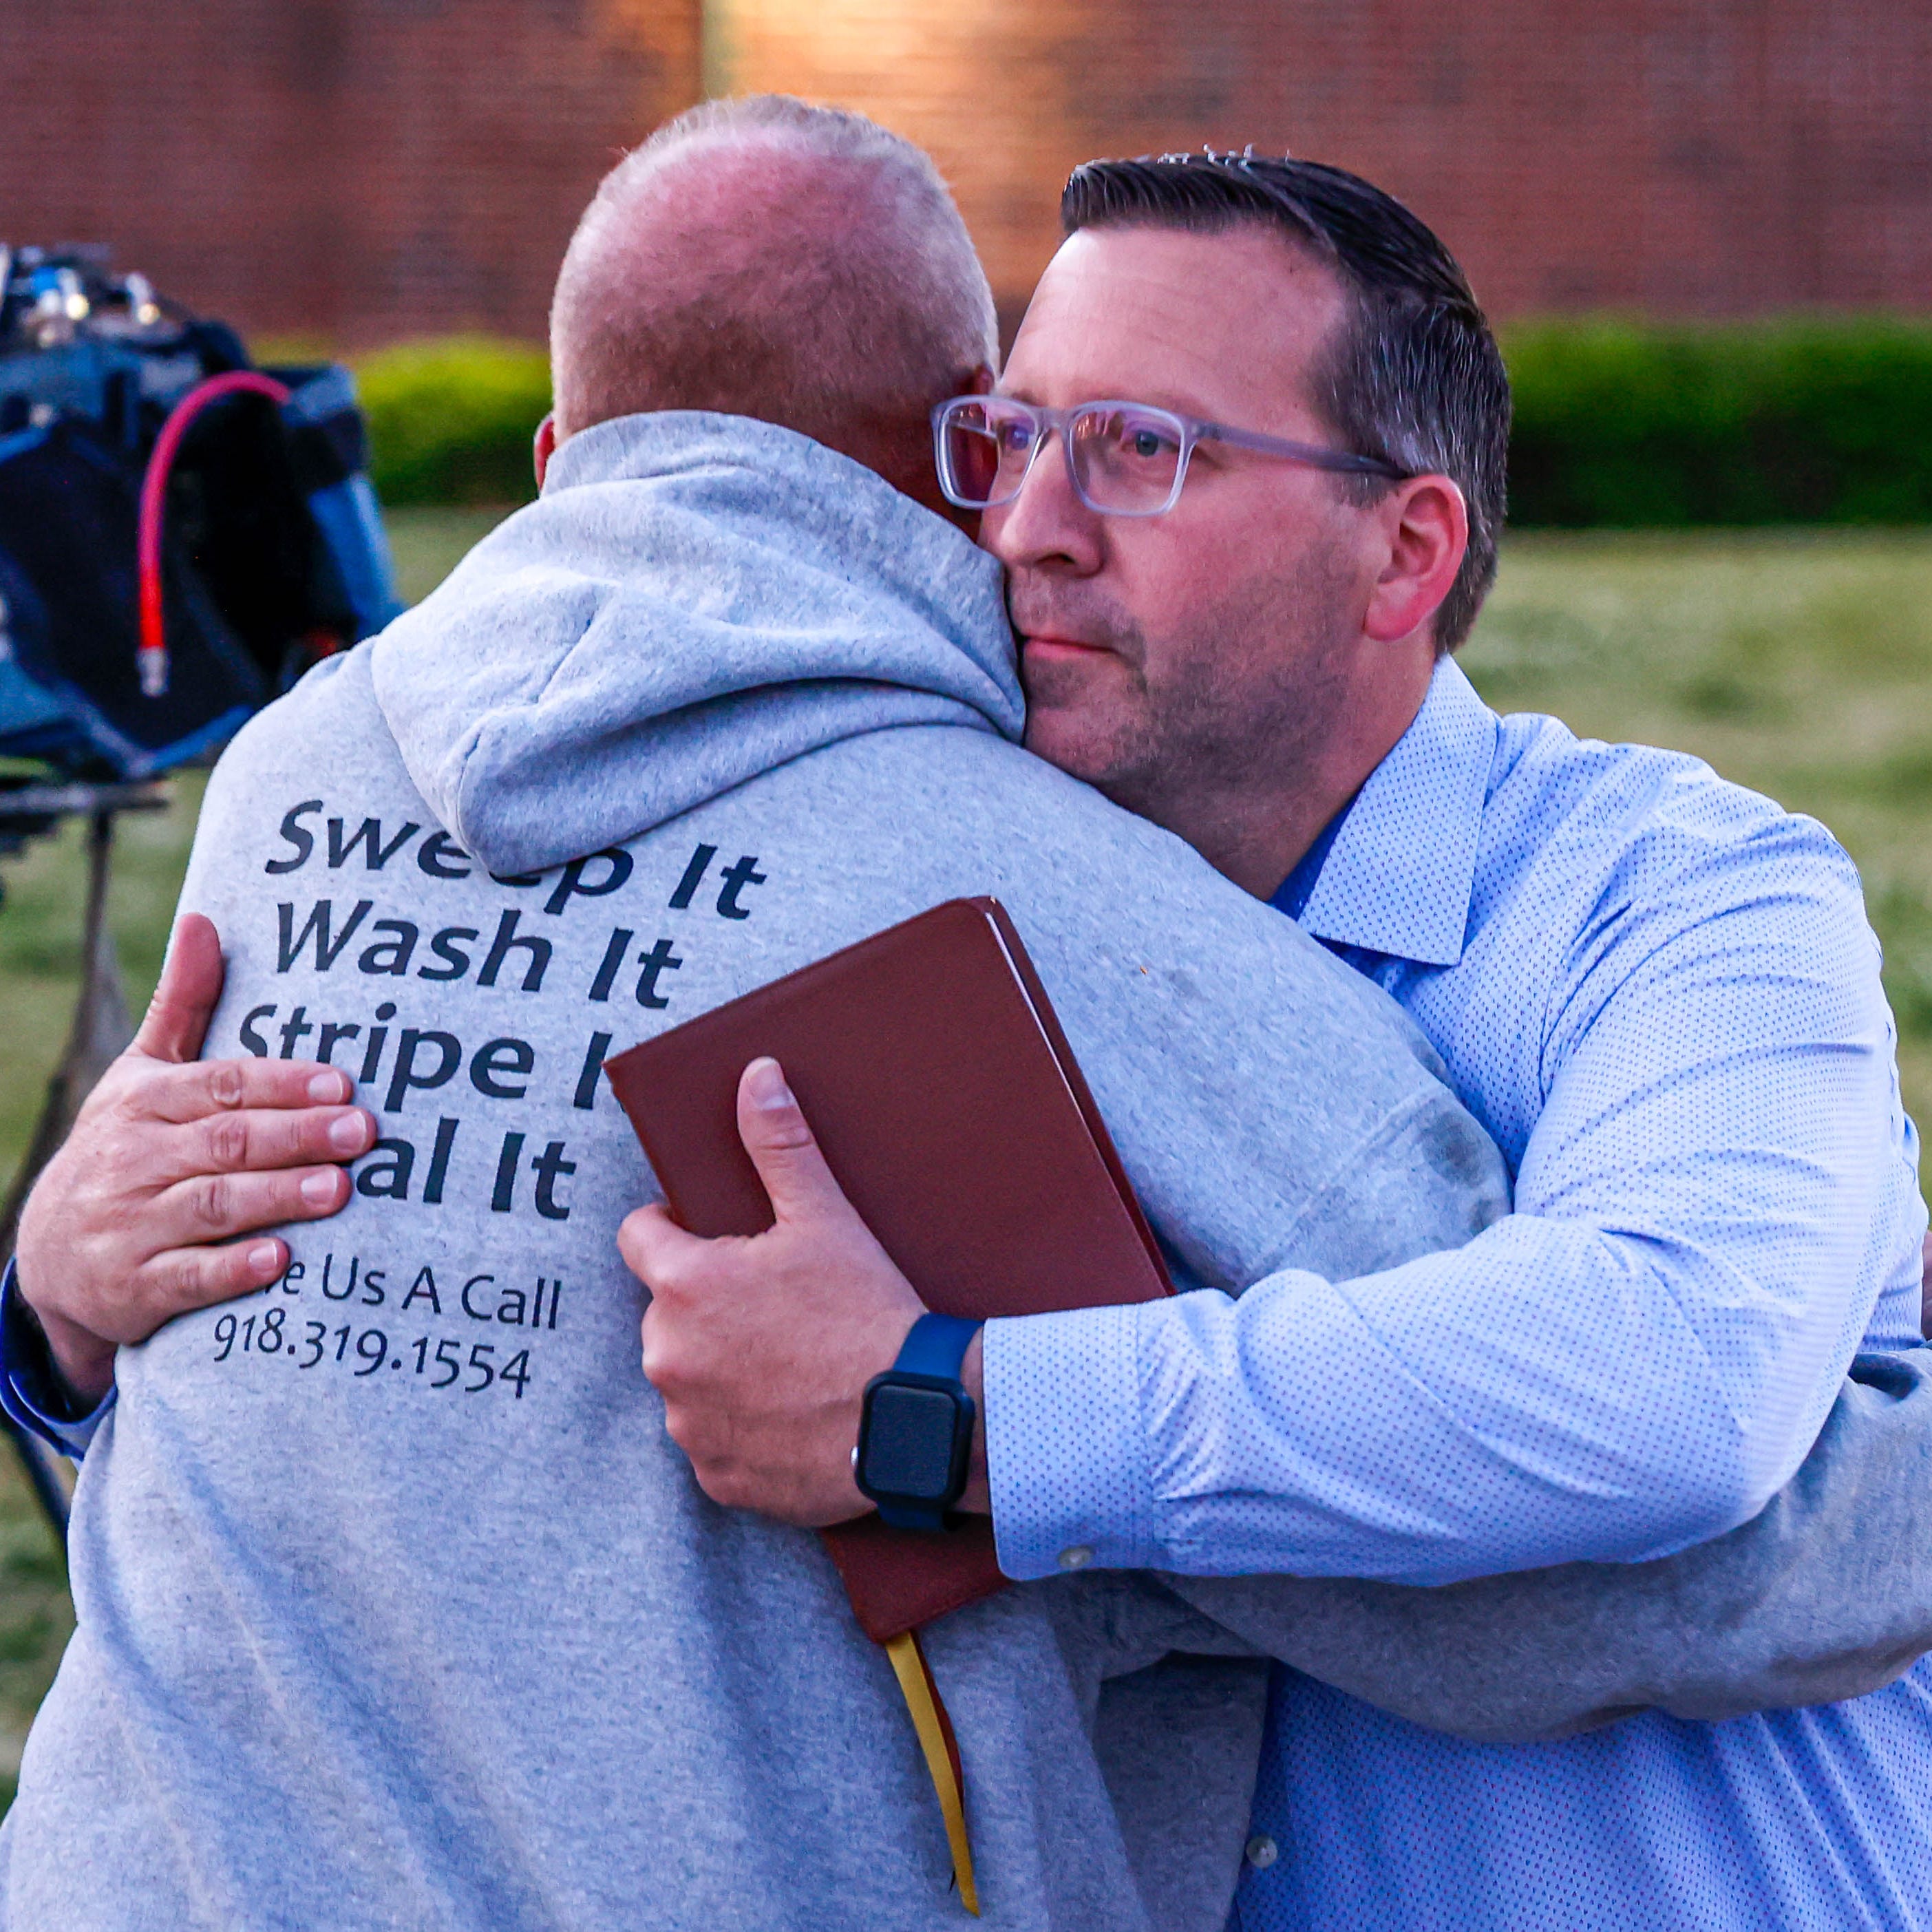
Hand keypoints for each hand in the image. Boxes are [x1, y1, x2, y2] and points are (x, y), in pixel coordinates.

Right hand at [13, 913, 374, 1405]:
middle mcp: (133, 1161)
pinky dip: (233, 1271)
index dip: (281, 1084)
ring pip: (212, 1207)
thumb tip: (204, 919)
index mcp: (144, 1103)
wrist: (55, 1255)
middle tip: (362, 1132)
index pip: (220, 1087)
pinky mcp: (134, 1289)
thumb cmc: (126, 1147)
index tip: (342, 1082)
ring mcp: (130, 1227)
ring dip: (277, 1197)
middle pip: (225, 1143)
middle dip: (297, 1136)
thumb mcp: (144, 1076)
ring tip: (340, 1190)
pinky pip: (187, 1279)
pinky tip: (282, 1259)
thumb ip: (184, 1005)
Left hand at [621, 1057, 988, 1525]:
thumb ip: (780, 1145)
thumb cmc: (867, 1313)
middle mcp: (669, 1358)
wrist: (916, 1420)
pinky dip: (743, 1429)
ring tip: (791, 1363)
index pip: (638, 1237)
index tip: (717, 1238)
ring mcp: (689, 1425)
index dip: (675, 1228)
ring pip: (689, 1379)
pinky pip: (714, 1442)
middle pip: (667, 1313)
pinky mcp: (717, 1478)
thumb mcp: (826, 1218)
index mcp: (685, 1287)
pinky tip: (794, 1414)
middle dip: (708, 1306)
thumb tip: (755, 1075)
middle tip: (776, 1306)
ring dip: (722, 1369)